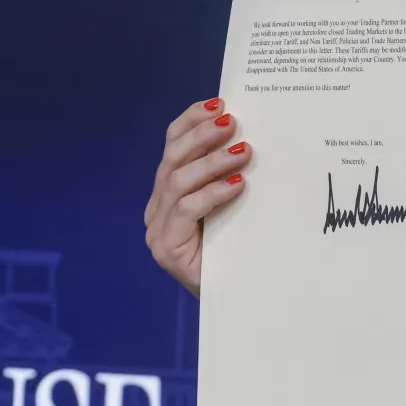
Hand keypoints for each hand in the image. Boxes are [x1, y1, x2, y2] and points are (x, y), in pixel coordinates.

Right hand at [144, 97, 252, 295]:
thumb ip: (228, 177)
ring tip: (243, 153)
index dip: (192, 121)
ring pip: (178, 181)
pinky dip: (212, 193)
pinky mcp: (167, 249)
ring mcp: (158, 230)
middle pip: (172, 158)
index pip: (172, 146)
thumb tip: (247, 137)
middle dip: (202, 136)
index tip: (219, 103)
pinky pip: (186, 210)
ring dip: (212, 161)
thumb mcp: (233, 208)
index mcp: (168, 194)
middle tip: (232, 123)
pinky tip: (237, 186)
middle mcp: (157, 209)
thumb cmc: (239, 254)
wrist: (238, 302)